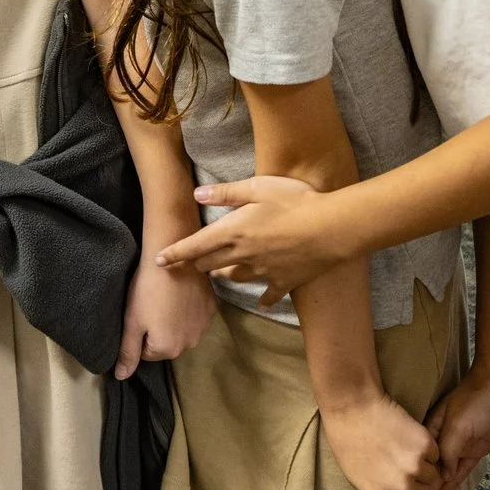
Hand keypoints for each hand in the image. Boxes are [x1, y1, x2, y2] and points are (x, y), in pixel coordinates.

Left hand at [114, 255, 214, 378]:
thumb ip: (127, 352)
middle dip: (158, 329)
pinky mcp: (212, 309)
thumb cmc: (148, 290)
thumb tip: (120, 377)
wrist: (174, 257)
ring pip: (182, 330)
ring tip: (166, 298)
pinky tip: (181, 293)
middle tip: (152, 305)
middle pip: (166, 343)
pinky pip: (195, 317)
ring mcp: (203, 326)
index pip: (147, 353)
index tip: (140, 314)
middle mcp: (190, 343)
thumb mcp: (132, 322)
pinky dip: (188, 309)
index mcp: (168, 349)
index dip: (140, 334)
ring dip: (174, 320)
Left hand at [155, 175, 332, 305]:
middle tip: (188, 265)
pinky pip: (268, 294)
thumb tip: (197, 195)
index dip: (175, 254)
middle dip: (197, 264)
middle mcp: (243, 256)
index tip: (159, 261)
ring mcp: (263, 271)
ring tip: (219, 274)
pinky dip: (262, 298)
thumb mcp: (258, 188)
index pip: (195, 246)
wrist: (330, 229)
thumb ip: (226, 193)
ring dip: (223, 275)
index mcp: (233, 232)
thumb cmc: (294, 202)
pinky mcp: (283, 281)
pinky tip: (261, 301)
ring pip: (234, 278)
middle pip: (211, 264)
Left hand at [321, 392, 442, 489]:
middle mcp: (402, 488)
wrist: (352, 408)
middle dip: (422, 480)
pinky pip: (434, 452)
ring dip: (426, 463)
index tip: (411, 488)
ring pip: (435, 473)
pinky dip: (427, 446)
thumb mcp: (359, 478)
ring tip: (408, 448)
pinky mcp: (424, 445)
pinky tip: (409, 436)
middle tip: (410, 463)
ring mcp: (415, 466)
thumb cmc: (347, 440)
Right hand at [426, 357, 489, 489]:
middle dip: (425, 479)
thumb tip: (440, 476)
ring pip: (445, 469)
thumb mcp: (458, 425)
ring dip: (439, 483)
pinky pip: (461, 469)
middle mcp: (441, 437)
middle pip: (431, 464)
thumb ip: (447, 451)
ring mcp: (459, 445)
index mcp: (431, 427)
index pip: (419, 454)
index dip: (416, 471)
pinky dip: (454, 480)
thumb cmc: (477, 400)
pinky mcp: (474, 450)